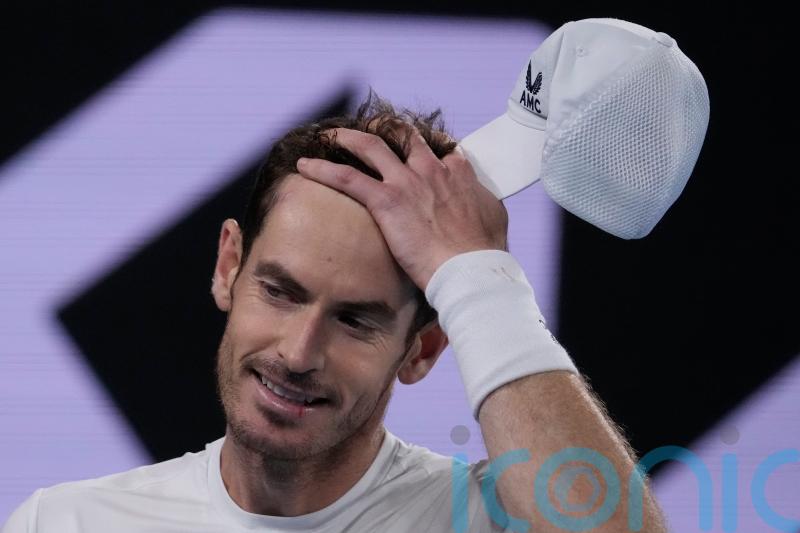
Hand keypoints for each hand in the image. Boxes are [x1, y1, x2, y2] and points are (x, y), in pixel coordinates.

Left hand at [295, 125, 508, 290]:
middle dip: (386, 129)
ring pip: (370, 146)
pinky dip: (323, 169)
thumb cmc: (485, 253)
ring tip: (331, 136)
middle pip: (404, 136)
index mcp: (458, 174)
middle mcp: (431, 169)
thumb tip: (480, 200)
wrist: (471, 269)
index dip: (428, 148)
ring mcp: (407, 182)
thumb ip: (482, 201)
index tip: (419, 153)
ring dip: (348, 138)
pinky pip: (347, 177)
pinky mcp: (386, 200)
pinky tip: (306, 165)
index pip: (441, 150)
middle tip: (371, 132)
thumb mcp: (494, 218)